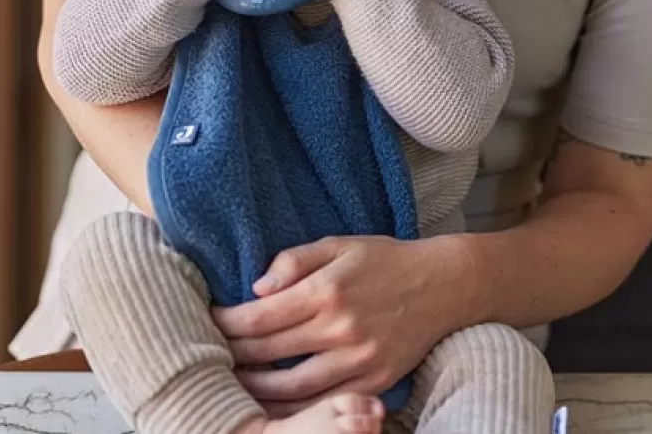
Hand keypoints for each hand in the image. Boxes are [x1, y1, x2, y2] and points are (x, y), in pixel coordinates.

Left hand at [211, 235, 476, 409]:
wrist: (442, 285)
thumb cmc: (385, 259)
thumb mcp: (340, 244)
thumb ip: (296, 260)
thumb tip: (258, 288)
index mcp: (327, 291)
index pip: (260, 317)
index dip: (227, 323)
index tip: (209, 321)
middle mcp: (340, 329)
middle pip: (269, 353)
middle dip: (233, 354)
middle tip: (211, 354)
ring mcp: (358, 360)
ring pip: (291, 389)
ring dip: (256, 388)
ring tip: (234, 381)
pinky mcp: (374, 382)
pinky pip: (324, 402)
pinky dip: (294, 408)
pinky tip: (274, 402)